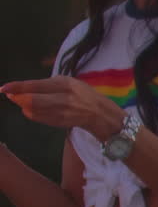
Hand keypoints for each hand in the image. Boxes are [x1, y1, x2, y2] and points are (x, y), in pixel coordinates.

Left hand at [1, 77, 125, 140]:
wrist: (100, 114)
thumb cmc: (82, 94)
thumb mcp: (67, 83)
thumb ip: (46, 85)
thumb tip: (22, 89)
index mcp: (65, 84)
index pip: (36, 85)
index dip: (18, 87)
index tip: (3, 88)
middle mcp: (63, 98)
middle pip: (32, 100)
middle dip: (18, 98)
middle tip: (10, 95)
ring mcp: (62, 112)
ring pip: (33, 110)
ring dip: (24, 106)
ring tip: (23, 101)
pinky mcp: (59, 122)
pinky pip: (39, 118)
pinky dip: (32, 114)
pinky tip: (32, 110)